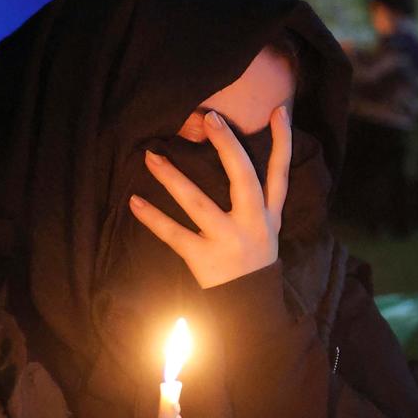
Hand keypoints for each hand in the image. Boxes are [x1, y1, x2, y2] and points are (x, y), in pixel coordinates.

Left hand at [130, 107, 291, 288]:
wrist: (250, 306)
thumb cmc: (253, 258)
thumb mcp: (266, 227)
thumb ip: (259, 197)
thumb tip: (238, 155)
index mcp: (270, 214)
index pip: (280, 174)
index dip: (283, 143)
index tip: (280, 111)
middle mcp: (253, 224)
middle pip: (244, 179)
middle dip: (228, 147)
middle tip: (211, 118)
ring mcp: (227, 241)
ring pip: (199, 204)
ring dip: (174, 178)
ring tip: (151, 155)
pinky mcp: (204, 259)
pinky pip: (174, 235)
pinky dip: (153, 219)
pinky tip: (134, 201)